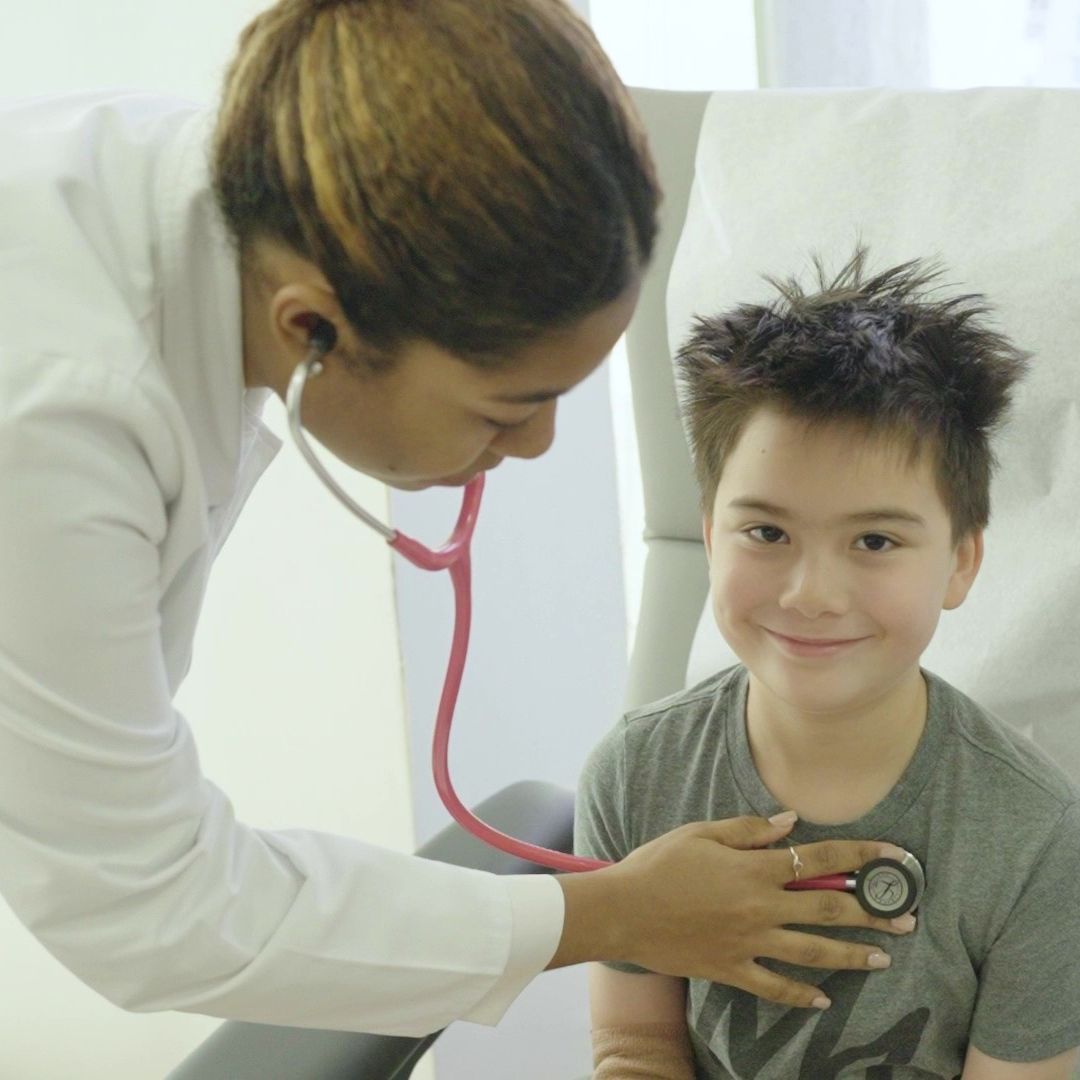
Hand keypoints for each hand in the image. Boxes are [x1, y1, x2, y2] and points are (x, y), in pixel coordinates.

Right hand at [553, 815, 914, 1009]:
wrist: (623, 911)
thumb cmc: (659, 864)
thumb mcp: (701, 833)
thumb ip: (749, 829)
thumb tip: (791, 823)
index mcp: (755, 868)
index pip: (821, 857)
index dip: (862, 853)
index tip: (895, 854)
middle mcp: (760, 907)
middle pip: (829, 910)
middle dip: (873, 913)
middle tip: (907, 919)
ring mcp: (748, 942)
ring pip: (813, 952)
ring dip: (852, 956)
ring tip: (883, 960)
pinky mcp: (732, 969)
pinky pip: (774, 986)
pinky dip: (800, 995)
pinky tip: (823, 1000)